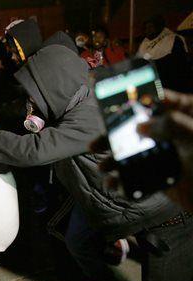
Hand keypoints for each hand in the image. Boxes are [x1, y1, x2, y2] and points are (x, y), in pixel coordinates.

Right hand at [90, 89, 192, 209]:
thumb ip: (171, 126)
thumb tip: (140, 124)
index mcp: (184, 116)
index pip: (161, 99)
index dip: (138, 96)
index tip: (115, 98)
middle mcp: (169, 133)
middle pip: (135, 127)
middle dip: (113, 135)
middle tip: (96, 142)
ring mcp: (162, 156)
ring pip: (131, 153)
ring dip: (113, 160)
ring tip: (103, 167)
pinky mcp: (157, 177)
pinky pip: (134, 177)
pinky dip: (121, 182)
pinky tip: (113, 184)